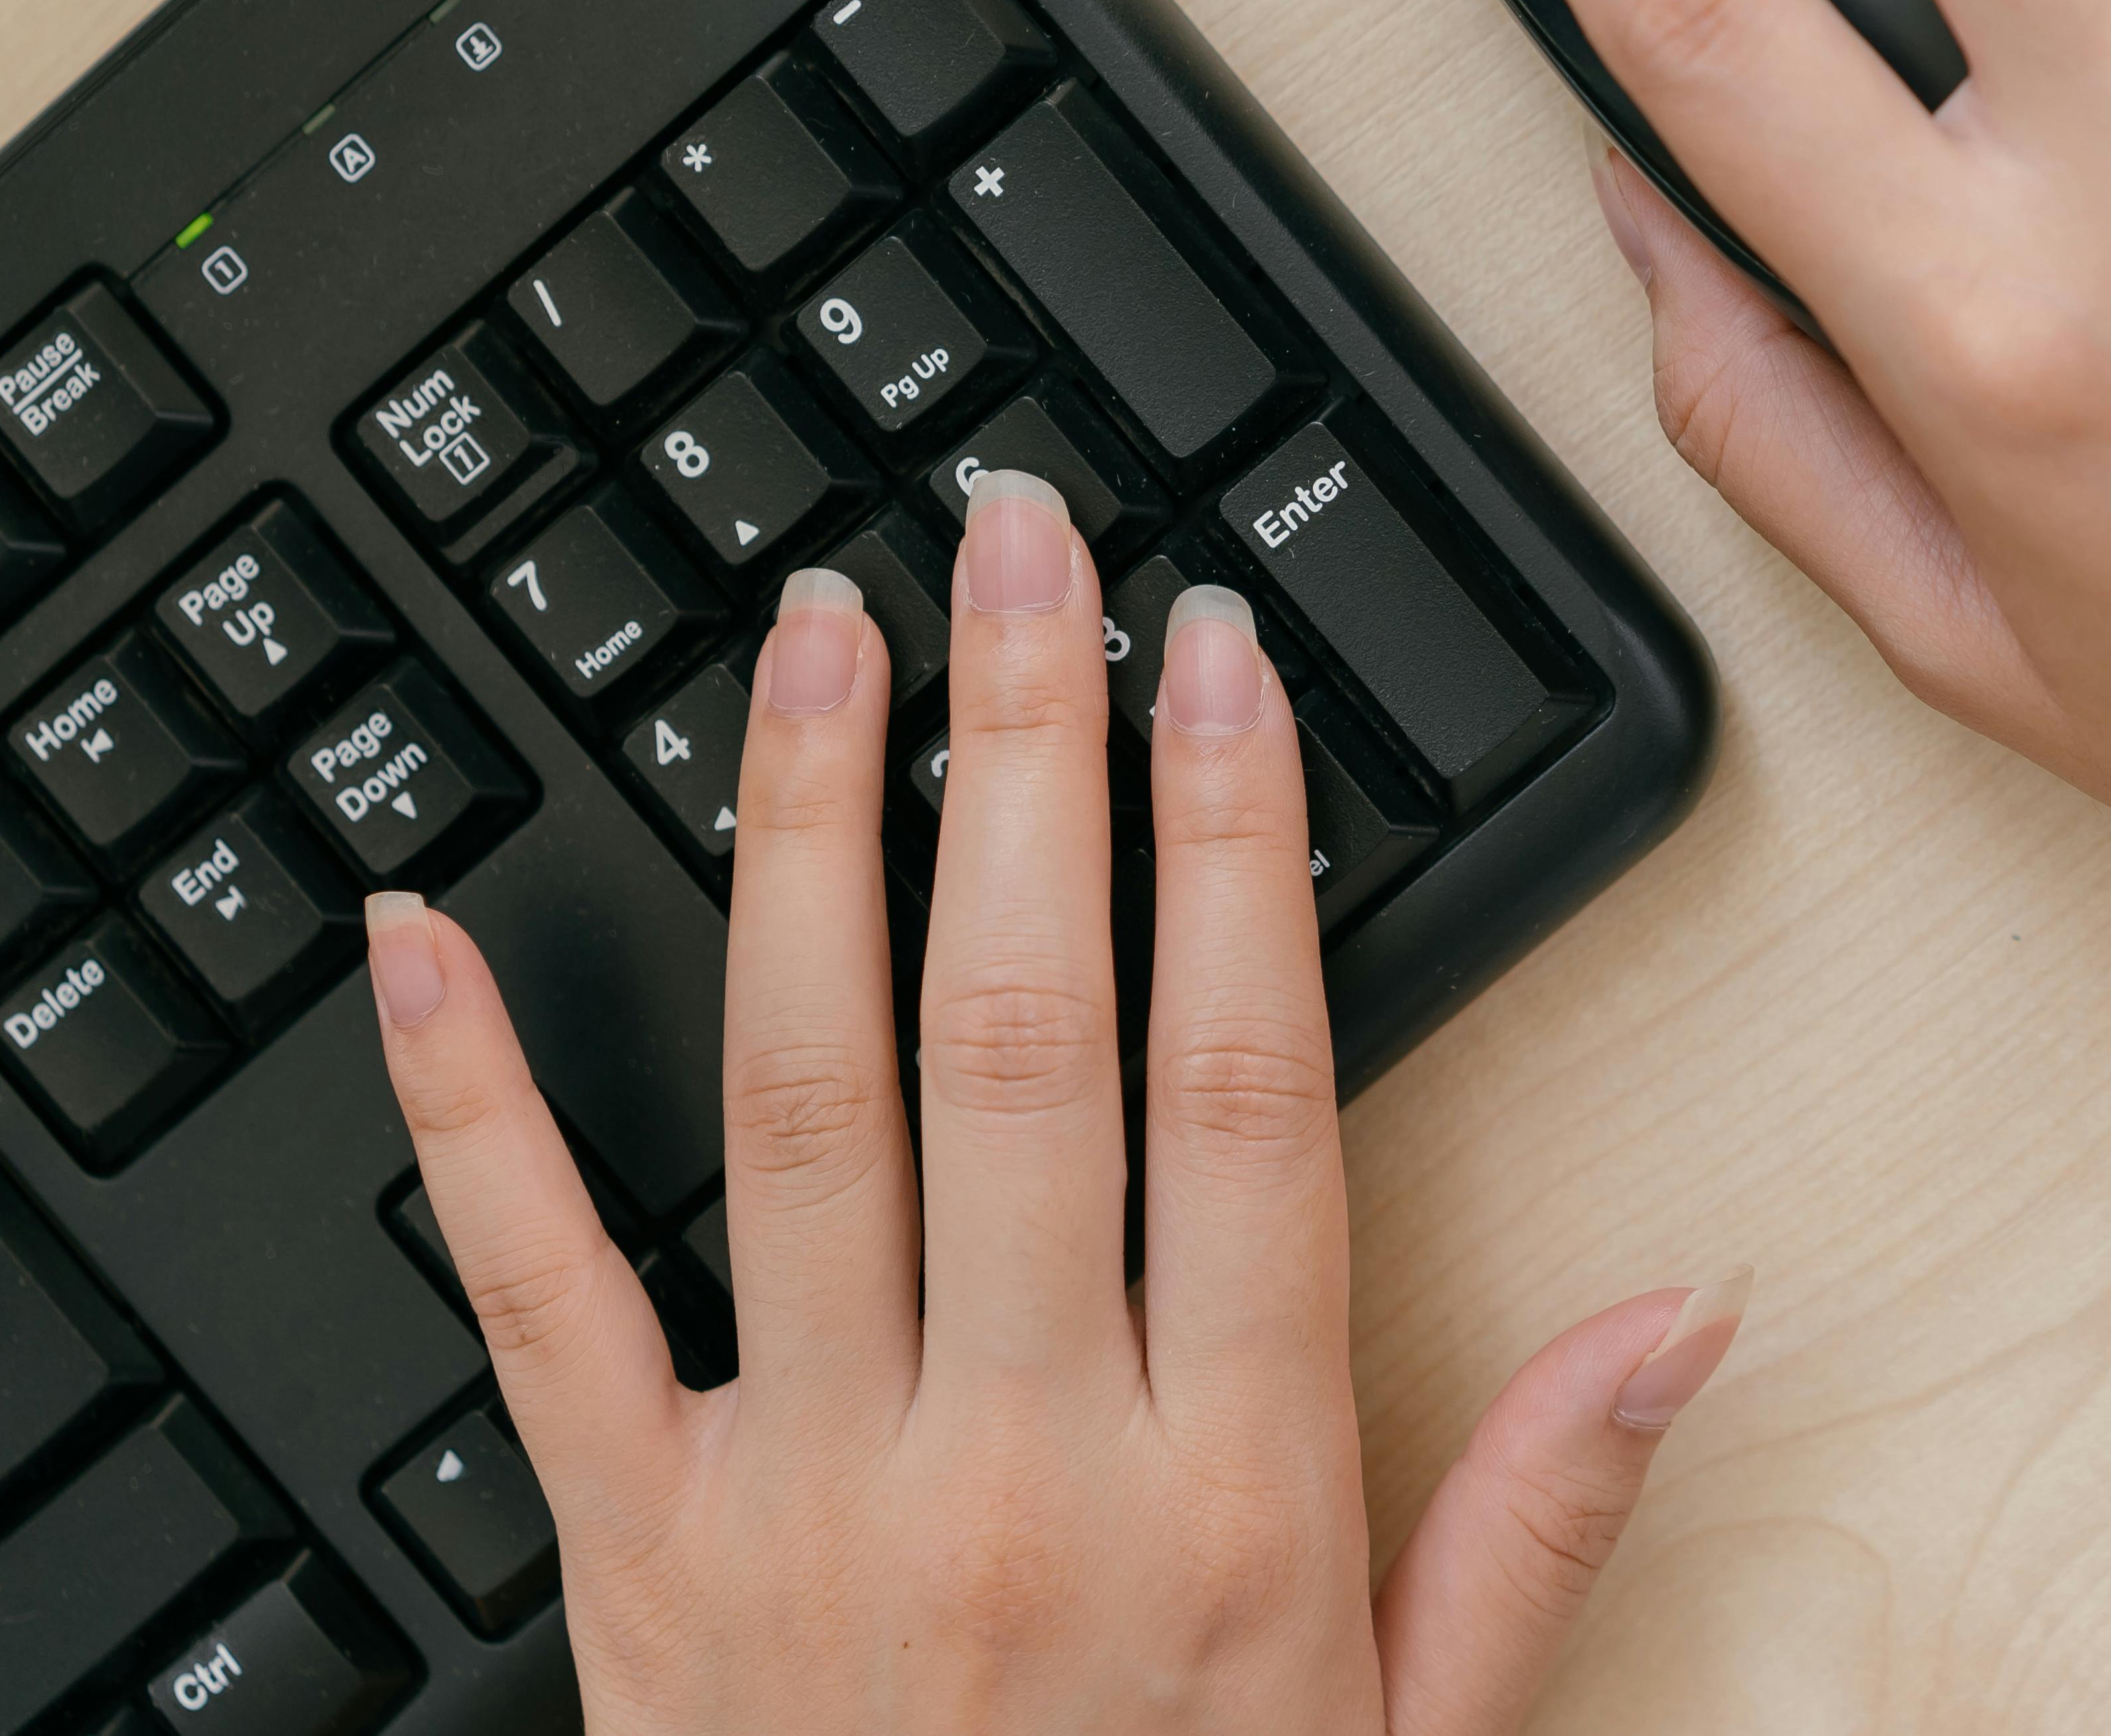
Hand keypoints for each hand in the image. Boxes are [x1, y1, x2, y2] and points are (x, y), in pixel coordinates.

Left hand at [365, 475, 1745, 1731]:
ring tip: (814, 645)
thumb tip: (1684, 1313)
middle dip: (1028, 759)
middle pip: (1022, 1035)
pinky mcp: (633, 1556)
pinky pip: (532, 1300)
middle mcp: (1013, 1461)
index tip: (1220, 665)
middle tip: (1019, 554)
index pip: (1242, 1088)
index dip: (1237, 847)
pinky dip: (469, 1108)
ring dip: (808, 843)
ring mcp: (807, 1495)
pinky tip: (426, 936)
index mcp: (1226, 1493)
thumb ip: (1538, 1518)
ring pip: (801, 1102)